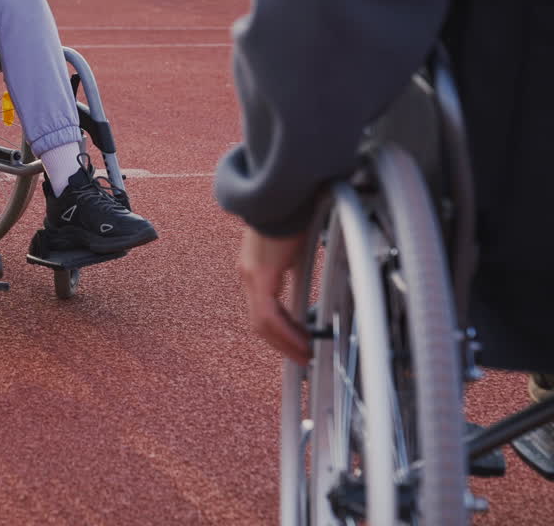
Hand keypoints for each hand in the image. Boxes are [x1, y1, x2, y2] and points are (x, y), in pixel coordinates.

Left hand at [238, 227, 311, 362]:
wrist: (284, 195)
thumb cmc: (291, 218)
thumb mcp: (295, 254)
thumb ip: (296, 277)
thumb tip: (307, 295)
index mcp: (253, 271)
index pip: (261, 312)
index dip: (279, 333)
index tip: (296, 344)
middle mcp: (246, 275)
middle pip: (259, 323)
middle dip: (282, 344)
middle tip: (302, 357)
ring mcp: (250, 275)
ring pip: (262, 323)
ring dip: (284, 342)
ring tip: (304, 354)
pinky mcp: (259, 274)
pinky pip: (268, 314)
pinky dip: (285, 331)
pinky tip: (301, 339)